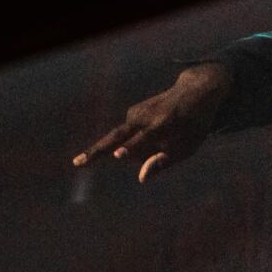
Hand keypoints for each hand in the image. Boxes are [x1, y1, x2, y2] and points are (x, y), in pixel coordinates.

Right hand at [72, 62, 232, 182]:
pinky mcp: (131, 113)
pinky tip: (160, 134)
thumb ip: (164, 162)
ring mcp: (136, 113)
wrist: (194, 92)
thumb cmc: (194, 126)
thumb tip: (141, 179)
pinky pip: (131, 138)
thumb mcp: (188, 148)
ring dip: (140, 151)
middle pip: (116, 137)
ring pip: (127, 143)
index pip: (144, 140)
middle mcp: (145, 117)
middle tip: (77, 163)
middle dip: (97, 151)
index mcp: (164, 125)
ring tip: (166, 139)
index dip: (131, 149)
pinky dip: (141, 144)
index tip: (118, 154)